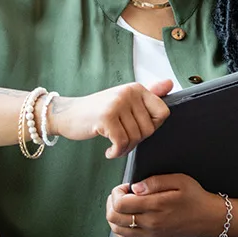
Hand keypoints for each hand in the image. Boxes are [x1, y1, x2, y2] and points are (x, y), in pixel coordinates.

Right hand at [48, 81, 172, 158]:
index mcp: (136, 88)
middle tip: (120, 139)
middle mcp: (128, 93)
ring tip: (114, 145)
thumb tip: (170, 83)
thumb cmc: (97, 111)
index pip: (163, 113)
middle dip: (136, 141)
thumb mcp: (124, 100)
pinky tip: (109, 151)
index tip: (137, 128)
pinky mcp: (106, 117)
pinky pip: (122, 143)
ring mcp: (117, 104)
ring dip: (124, 148)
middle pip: (149, 129)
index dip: (152, 127)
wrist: (67, 114)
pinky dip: (116, 152)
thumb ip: (148, 94)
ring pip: (135, 138)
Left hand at [106, 174, 223, 236]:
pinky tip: (126, 218)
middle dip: (112, 202)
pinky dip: (119, 228)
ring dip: (113, 216)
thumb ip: (155, 181)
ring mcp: (150, 235)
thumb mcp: (179, 180)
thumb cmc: (194, 197)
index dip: (116, 193)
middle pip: (114, 218)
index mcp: (156, 207)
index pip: (120, 204)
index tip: (125, 187)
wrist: (207, 219)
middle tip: (120, 194)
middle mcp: (150, 224)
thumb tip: (135, 187)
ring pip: (116, 230)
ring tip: (122, 205)